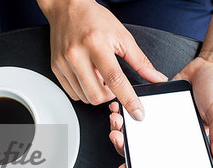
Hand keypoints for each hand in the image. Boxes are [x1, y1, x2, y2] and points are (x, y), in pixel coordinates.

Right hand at [38, 0, 167, 119]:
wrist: (67, 8)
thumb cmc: (94, 19)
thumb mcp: (122, 36)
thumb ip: (140, 61)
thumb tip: (155, 77)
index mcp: (96, 44)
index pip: (115, 79)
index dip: (129, 99)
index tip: (137, 113)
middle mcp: (77, 54)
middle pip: (98, 95)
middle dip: (110, 96)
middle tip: (111, 81)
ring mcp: (64, 63)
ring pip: (85, 97)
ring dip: (97, 93)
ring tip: (98, 74)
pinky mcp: (56, 68)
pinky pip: (73, 94)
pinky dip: (84, 91)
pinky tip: (87, 76)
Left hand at [109, 57, 212, 167]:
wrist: (209, 67)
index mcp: (182, 144)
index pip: (158, 163)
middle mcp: (167, 136)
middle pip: (140, 149)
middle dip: (124, 146)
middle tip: (117, 137)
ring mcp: (157, 122)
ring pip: (133, 132)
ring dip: (120, 129)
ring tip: (116, 120)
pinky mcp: (151, 106)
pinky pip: (133, 112)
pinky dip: (123, 111)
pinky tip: (116, 108)